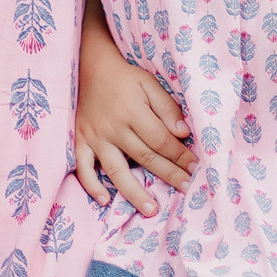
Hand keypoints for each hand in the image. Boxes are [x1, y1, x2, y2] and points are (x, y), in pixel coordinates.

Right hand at [73, 34, 194, 216]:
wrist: (88, 67)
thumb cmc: (124, 77)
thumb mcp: (148, 83)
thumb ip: (166, 107)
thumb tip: (183, 132)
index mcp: (132, 111)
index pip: (161, 140)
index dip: (180, 155)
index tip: (196, 168)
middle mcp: (113, 127)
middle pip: (144, 157)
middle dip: (168, 174)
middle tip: (187, 190)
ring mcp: (95, 137)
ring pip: (116, 169)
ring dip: (134, 192)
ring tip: (151, 209)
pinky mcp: (80, 141)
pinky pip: (83, 167)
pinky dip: (91, 185)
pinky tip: (104, 199)